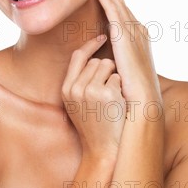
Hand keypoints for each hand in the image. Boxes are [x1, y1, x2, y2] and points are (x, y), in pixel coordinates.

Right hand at [61, 35, 125, 161]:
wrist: (104, 149)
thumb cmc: (96, 125)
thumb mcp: (78, 103)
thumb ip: (80, 81)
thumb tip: (94, 57)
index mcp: (66, 89)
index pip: (78, 56)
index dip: (91, 45)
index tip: (102, 37)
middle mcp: (75, 88)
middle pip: (96, 60)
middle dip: (107, 70)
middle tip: (109, 92)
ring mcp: (90, 91)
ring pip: (107, 65)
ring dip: (114, 77)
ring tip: (112, 99)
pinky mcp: (106, 94)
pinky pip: (117, 77)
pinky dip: (121, 87)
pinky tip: (118, 104)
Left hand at [95, 0, 161, 106]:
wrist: (143, 106)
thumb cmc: (131, 95)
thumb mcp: (123, 71)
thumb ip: (116, 58)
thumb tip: (107, 57)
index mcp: (137, 38)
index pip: (121, 11)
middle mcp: (139, 31)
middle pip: (120, 2)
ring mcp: (134, 32)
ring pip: (117, 3)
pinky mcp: (127, 38)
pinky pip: (114, 12)